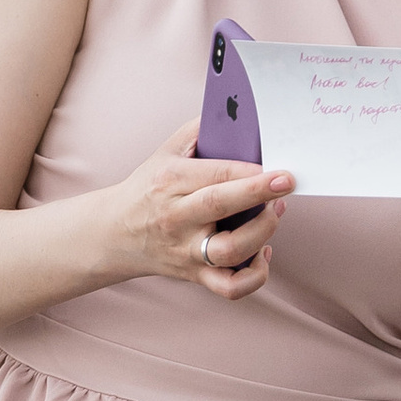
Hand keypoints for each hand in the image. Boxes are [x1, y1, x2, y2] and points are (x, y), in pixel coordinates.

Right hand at [109, 127, 294, 297]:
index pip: (213, 174)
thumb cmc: (149, 189)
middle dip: (257, 194)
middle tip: (287, 183)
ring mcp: (186, 250)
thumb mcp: (164, 153)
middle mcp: (176, 217)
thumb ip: (198, 131)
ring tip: (275, 213)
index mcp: (169, 181)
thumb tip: (237, 113)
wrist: (114, 234)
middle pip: (218, 206)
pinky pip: (229, 287)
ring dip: (262, 232)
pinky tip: (262, 252)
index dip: (248, 172)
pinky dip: (254, 276)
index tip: (278, 167)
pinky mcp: (195, 275)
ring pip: (229, 250)